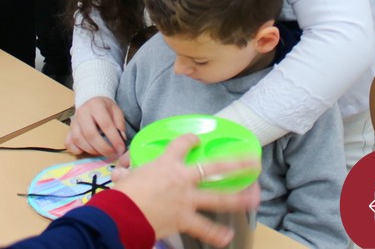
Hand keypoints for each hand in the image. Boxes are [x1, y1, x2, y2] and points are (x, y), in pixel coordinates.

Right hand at [65, 96, 126, 156]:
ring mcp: (73, 122)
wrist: (91, 101)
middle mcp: (82, 113)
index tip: (120, 149)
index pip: (105, 124)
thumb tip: (121, 141)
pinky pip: (69, 143)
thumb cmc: (105, 108)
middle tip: (112, 154)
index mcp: (96, 106)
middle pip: (90, 134)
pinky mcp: (68, 130)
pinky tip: (87, 150)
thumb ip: (120, 125)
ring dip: (91, 150)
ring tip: (101, 152)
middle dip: (103, 148)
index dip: (114, 138)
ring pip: (78, 139)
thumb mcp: (116, 111)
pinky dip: (77, 150)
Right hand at [112, 134, 260, 245]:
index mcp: (167, 163)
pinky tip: (228, 236)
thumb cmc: (123, 194)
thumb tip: (119, 174)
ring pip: (218, 198)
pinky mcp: (185, 219)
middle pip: (214, 168)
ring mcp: (187, 200)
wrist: (123, 214)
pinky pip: (204, 228)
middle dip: (236, 165)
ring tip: (255, 198)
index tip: (196, 139)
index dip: (190, 140)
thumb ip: (128, 174)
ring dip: (238, 198)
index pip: (182, 144)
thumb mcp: (127, 178)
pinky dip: (216, 234)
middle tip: (252, 162)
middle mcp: (182, 179)